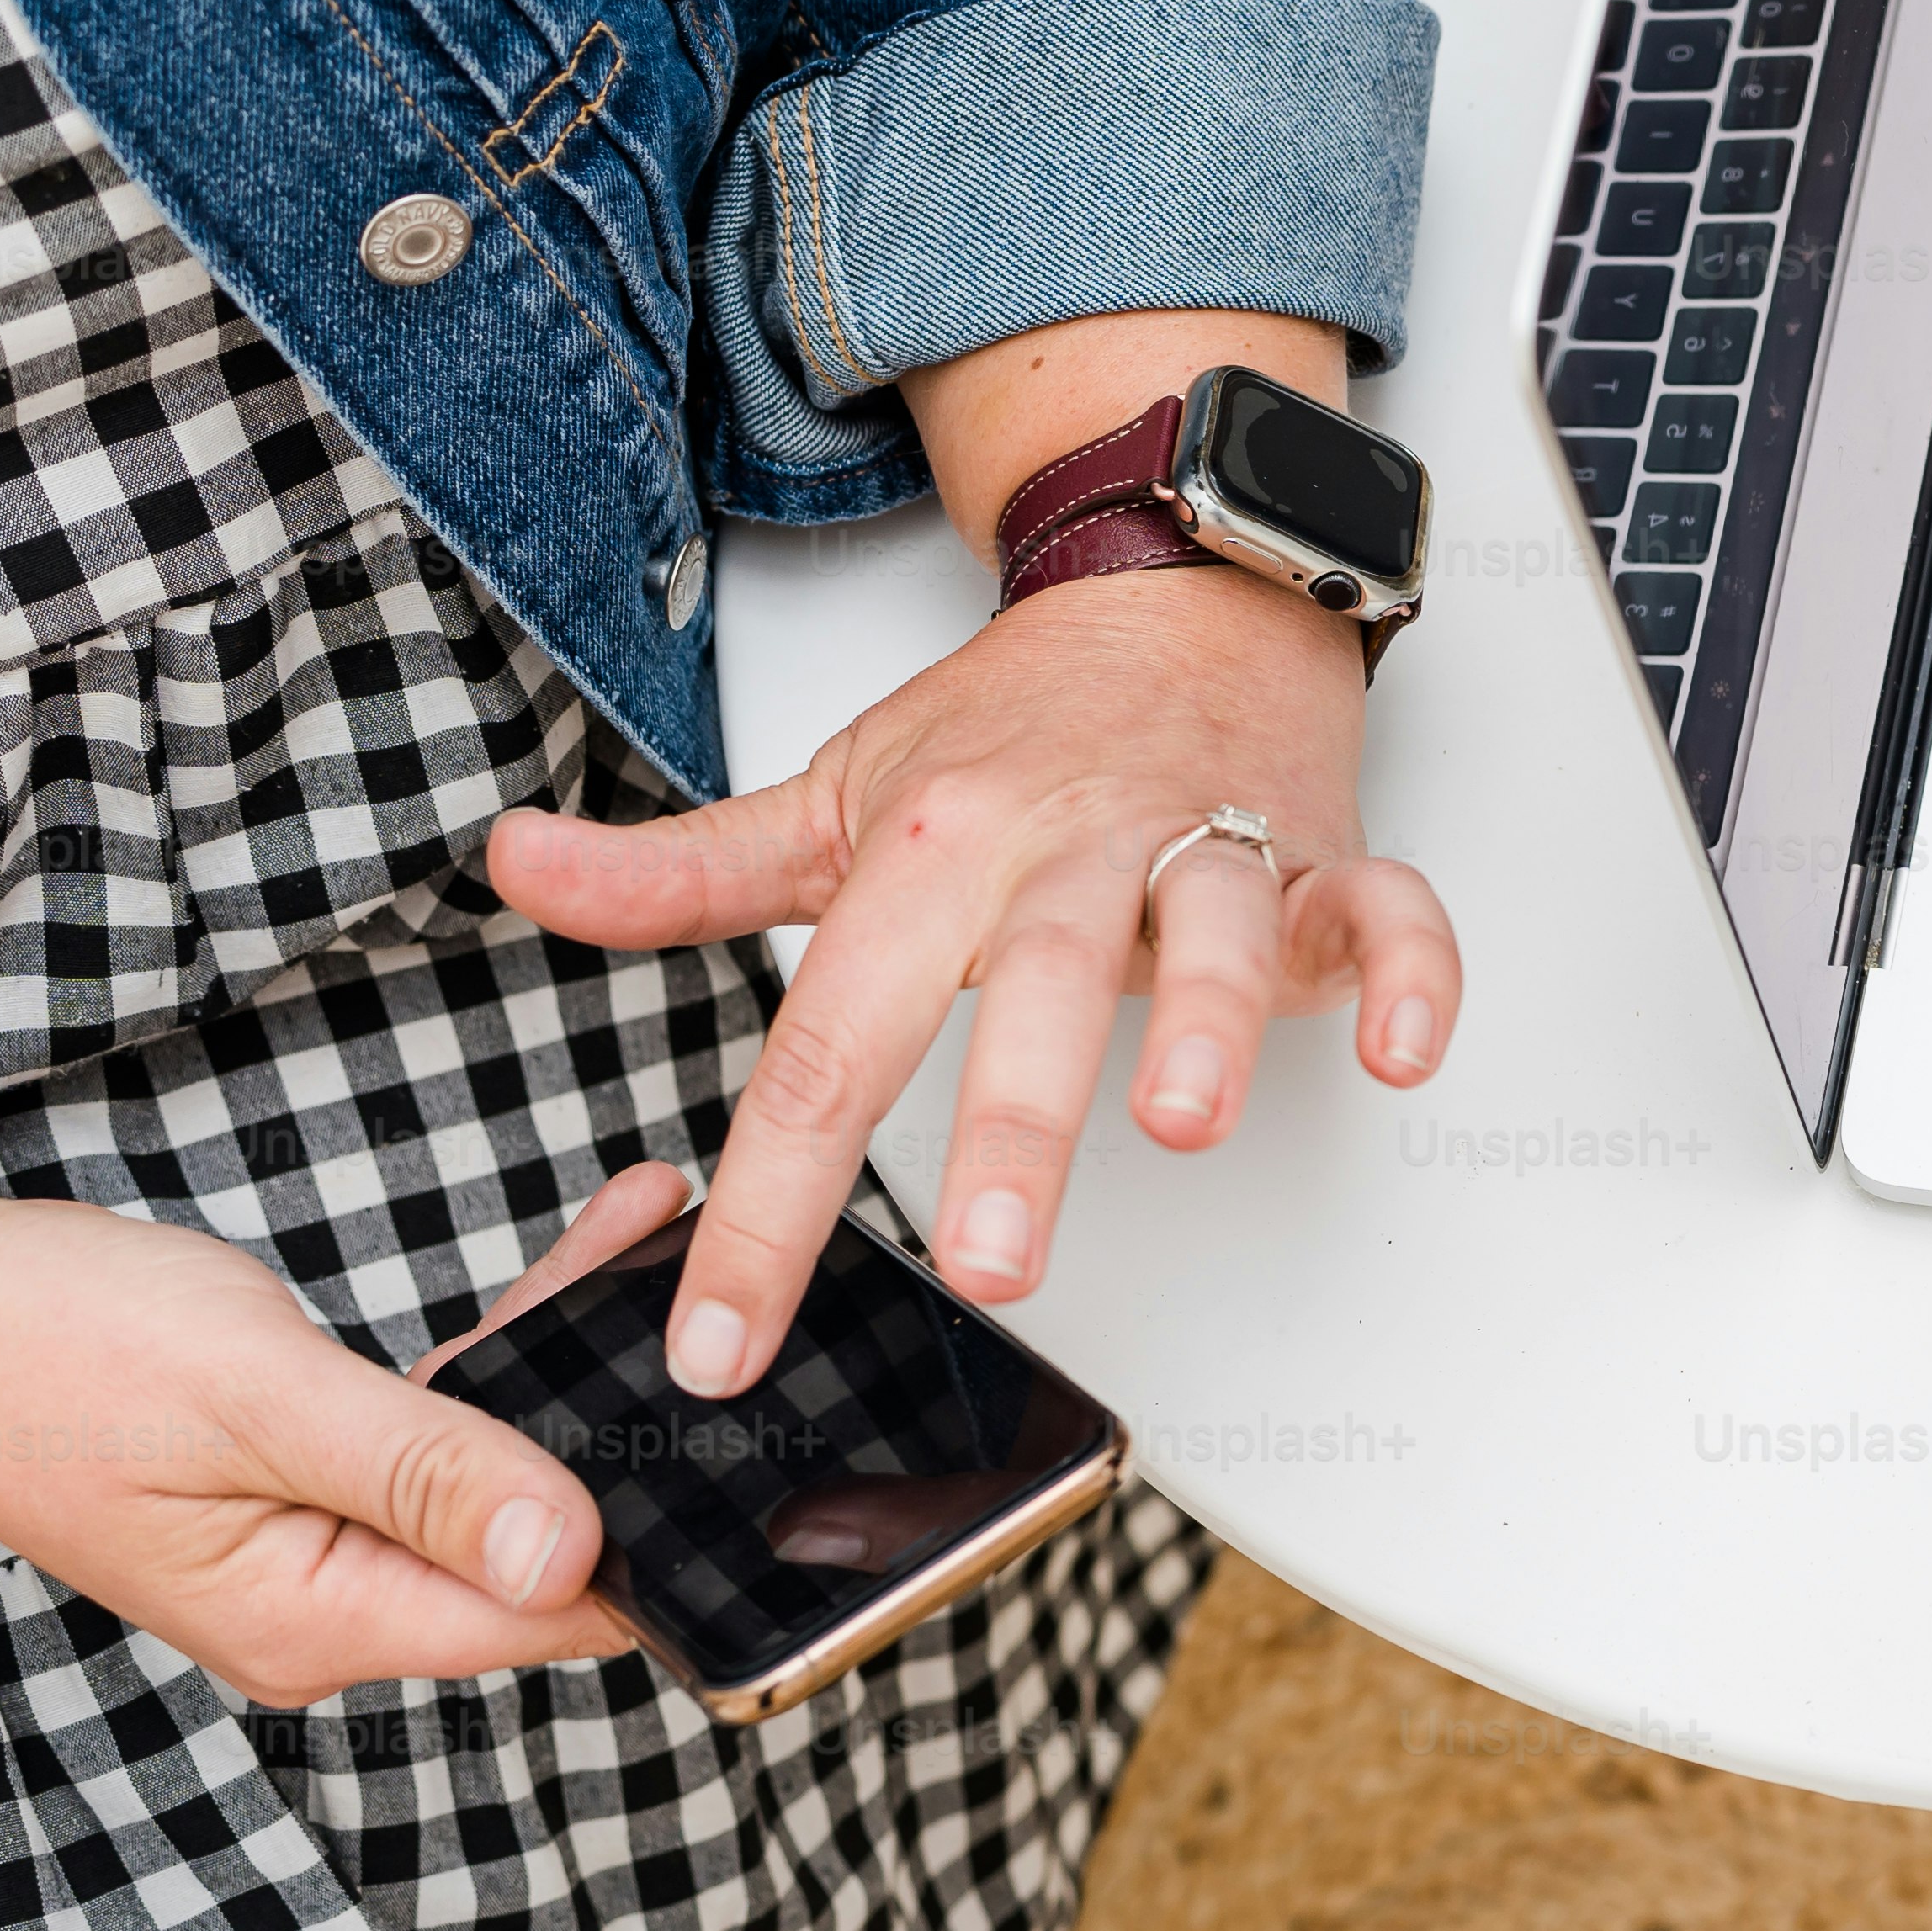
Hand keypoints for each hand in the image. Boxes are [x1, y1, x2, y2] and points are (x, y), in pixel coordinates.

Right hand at [0, 1163, 695, 1705]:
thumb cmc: (44, 1347)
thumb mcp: (254, 1398)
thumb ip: (418, 1474)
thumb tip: (566, 1555)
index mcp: (315, 1620)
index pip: (543, 1617)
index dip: (660, 1541)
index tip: (762, 1452)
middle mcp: (328, 1607)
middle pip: (539, 1539)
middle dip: (637, 1428)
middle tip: (738, 1289)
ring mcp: (319, 1547)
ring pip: (502, 1468)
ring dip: (582, 1358)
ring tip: (678, 1230)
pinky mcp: (311, 1482)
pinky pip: (446, 1426)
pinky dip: (512, 1345)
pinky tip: (593, 1248)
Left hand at [484, 564, 1462, 1384]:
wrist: (1173, 591)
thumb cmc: (1008, 730)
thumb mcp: (833, 794)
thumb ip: (682, 871)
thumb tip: (516, 866)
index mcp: (936, 851)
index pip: (832, 1043)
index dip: (771, 1201)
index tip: (724, 1339)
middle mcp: (1072, 850)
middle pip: (1037, 992)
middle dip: (1020, 1126)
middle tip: (994, 1262)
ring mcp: (1208, 848)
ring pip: (1216, 937)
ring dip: (1207, 1026)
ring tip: (1182, 1123)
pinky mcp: (1327, 857)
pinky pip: (1390, 912)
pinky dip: (1415, 974)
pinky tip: (1408, 1049)